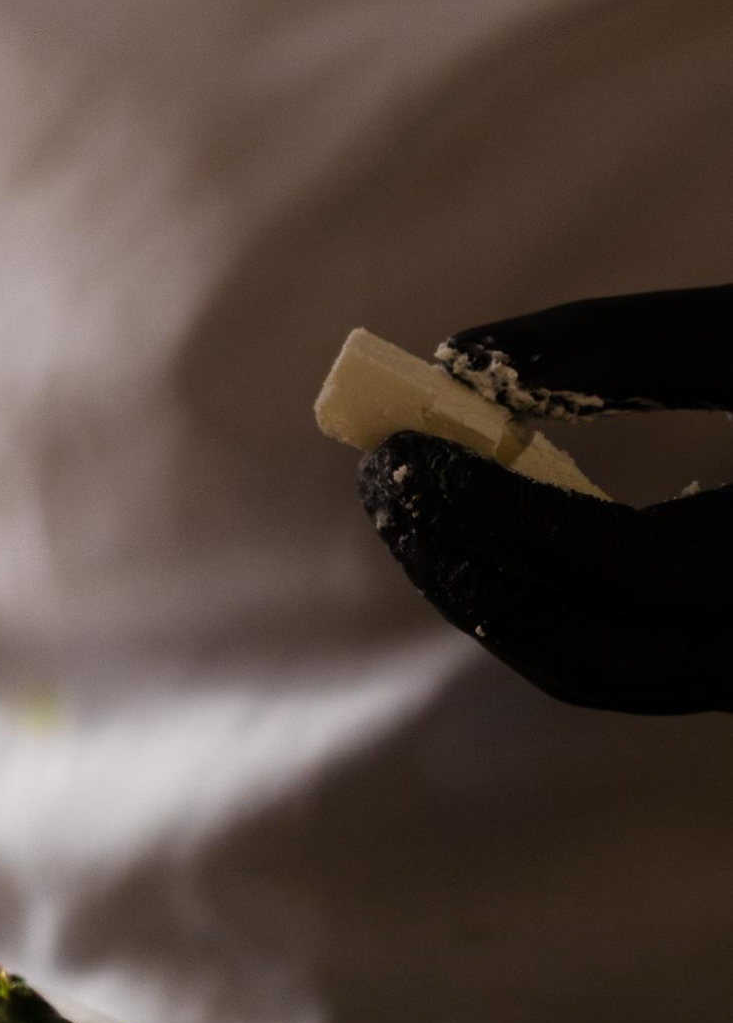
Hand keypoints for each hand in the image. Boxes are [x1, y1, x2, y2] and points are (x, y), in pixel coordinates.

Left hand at [359, 286, 732, 713]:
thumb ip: (625, 343)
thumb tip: (465, 358)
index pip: (617, 571)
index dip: (496, 515)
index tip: (404, 445)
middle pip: (593, 659)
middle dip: (467, 574)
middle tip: (387, 483)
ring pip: (606, 679)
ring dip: (492, 599)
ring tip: (416, 508)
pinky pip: (634, 665)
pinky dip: (545, 608)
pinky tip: (493, 535)